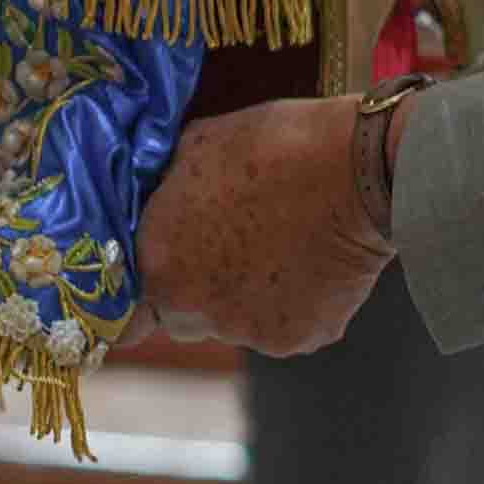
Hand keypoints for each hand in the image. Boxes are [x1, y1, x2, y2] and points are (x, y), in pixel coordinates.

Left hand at [137, 95, 388, 355]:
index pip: (128, 312)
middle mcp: (193, 308)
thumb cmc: (274, 145)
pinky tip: (311, 260)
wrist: (355, 170)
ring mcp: (246, 330)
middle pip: (182, 318)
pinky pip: (285, 327)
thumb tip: (160, 198)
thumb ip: (167, 190)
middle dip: (200, 289)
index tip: (166, 274)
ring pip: (235, 322)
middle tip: (233, 247)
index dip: (149, 291)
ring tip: (283, 245)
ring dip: (249, 295)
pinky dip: (295, 303)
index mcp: (158, 262)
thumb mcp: (196, 148)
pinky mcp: (296, 338)